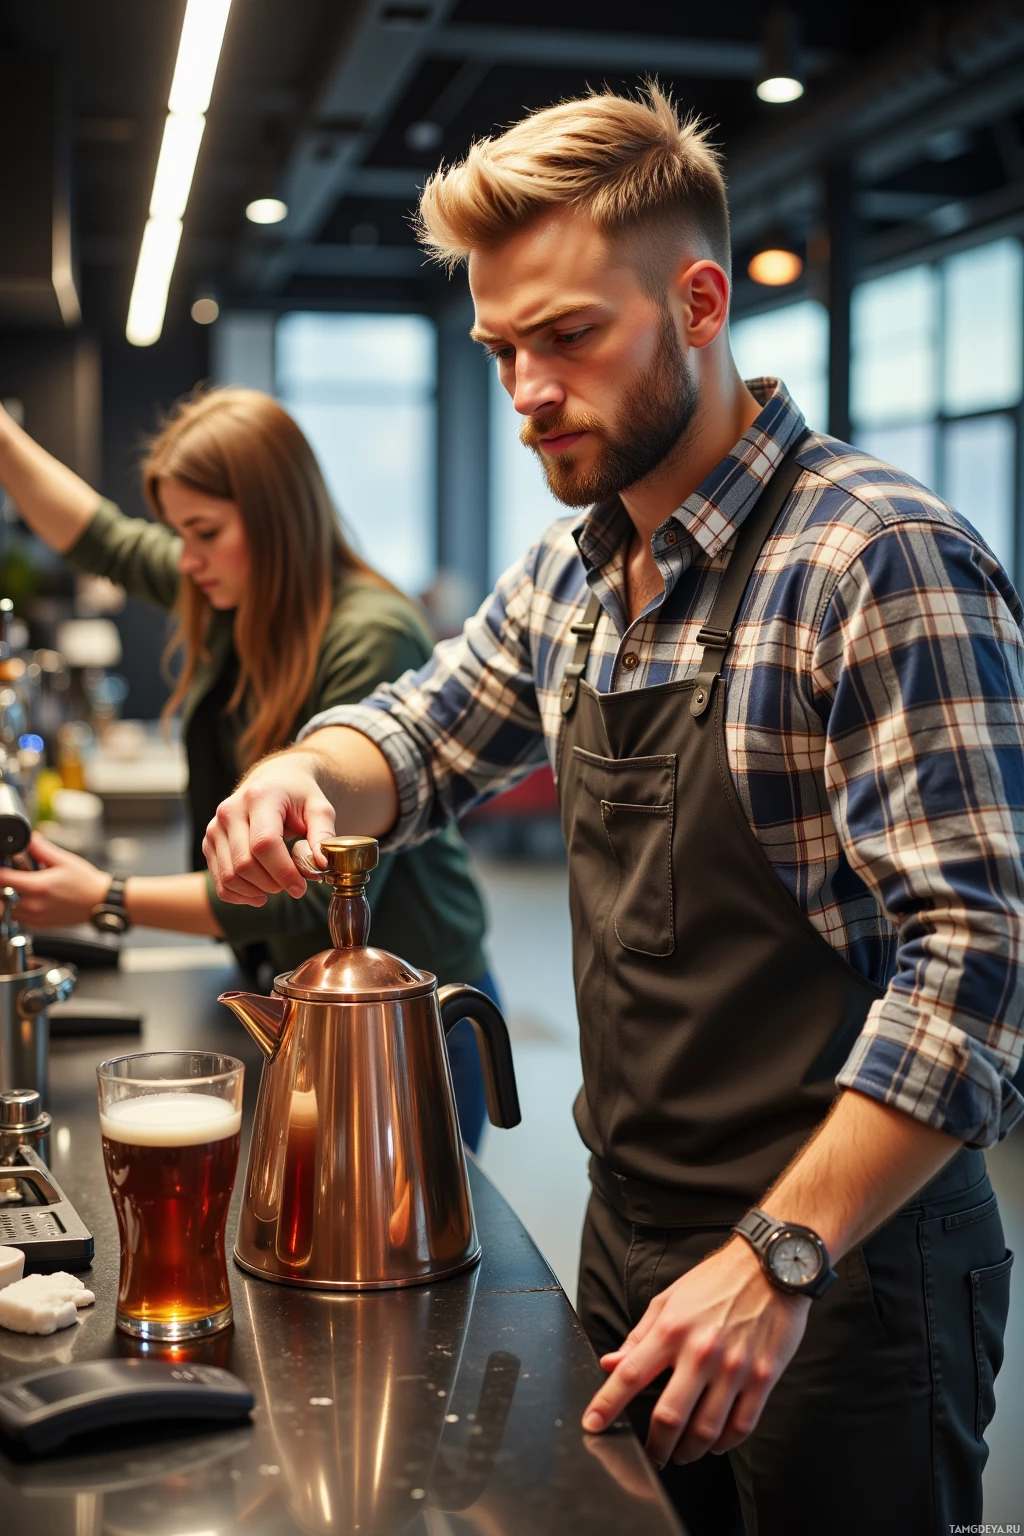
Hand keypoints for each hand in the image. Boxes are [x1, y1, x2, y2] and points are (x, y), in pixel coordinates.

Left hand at [3, 831, 109, 927]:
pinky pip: (17, 917)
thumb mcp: (63, 860)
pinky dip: (14, 908)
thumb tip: (28, 838)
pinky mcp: (39, 924)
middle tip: (8, 876)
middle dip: (0, 885)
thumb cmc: (85, 882)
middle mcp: (34, 905)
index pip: (1, 879)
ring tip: (17, 887)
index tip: (2, 865)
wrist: (99, 902)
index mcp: (38, 886)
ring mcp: (36, 917)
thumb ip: (41, 848)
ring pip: (5, 910)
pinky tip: (25, 897)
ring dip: (5, 898)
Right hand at [203, 749, 336, 904]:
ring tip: (277, 887)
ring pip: (229, 876)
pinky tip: (259, 894)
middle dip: (272, 884)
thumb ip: (323, 835)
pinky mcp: (209, 842)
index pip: (264, 844)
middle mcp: (230, 811)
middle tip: (292, 886)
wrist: (273, 781)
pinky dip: (239, 895)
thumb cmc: (299, 796)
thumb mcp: (319, 808)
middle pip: (244, 864)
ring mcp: (216, 827)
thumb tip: (321, 866)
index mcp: (259, 797)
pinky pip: (219, 880)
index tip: (301, 888)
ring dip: (256, 891)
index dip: (283, 872)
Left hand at [581, 1238, 808, 1468]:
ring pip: (706, 1430)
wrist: (771, 1266)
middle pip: (669, 1417)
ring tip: (682, 1453)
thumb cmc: (717, 1281)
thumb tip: (611, 1364)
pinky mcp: (764, 1377)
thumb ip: (639, 1336)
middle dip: (655, 1446)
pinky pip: (741, 1426)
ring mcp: (734, 1367)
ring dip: (689, 1451)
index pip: (630, 1375)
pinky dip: (725, 1443)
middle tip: (652, 1455)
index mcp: (672, 1329)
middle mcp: (701, 1351)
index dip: (607, 1405)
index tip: (594, 1425)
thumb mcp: (669, 1299)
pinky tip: (716, 1442)